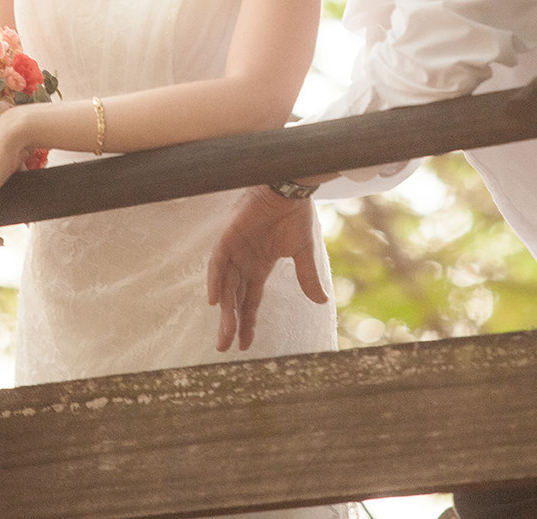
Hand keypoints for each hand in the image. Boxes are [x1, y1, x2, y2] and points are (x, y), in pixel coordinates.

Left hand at [207, 184, 328, 352]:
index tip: (245, 345)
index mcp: (259, 267)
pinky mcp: (228, 236)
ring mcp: (235, 250)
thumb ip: (307, 277)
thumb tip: (322, 301)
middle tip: (224, 348)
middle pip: (234, 299)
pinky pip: (218, 261)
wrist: (290, 188)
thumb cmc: (295, 215)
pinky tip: (214, 299)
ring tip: (224, 335)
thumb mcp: (302, 251)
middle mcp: (244, 262)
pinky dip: (215, 280)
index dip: (247, 323)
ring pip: (225, 286)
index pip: (249, 301)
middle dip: (230, 324)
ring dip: (223, 310)